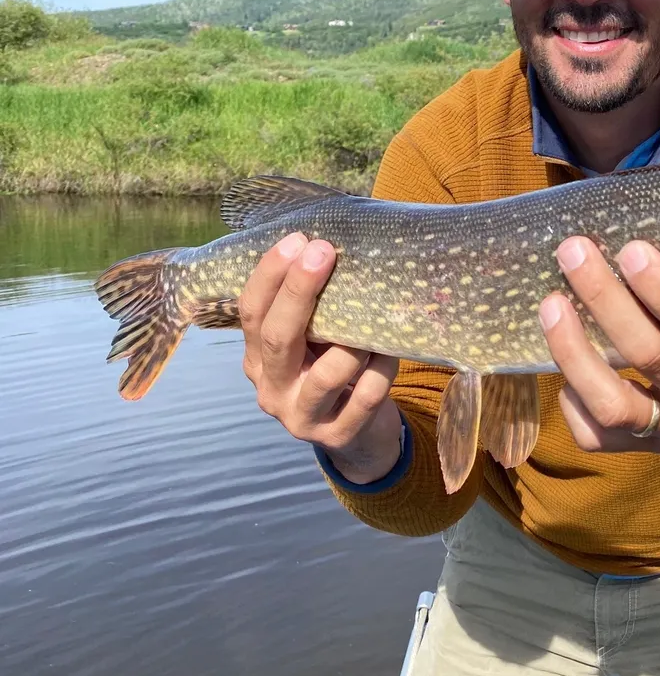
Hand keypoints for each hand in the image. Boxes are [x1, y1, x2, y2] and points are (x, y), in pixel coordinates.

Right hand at [240, 232, 402, 483]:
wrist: (357, 434)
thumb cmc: (332, 368)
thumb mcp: (312, 342)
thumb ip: (312, 309)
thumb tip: (330, 245)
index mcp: (257, 359)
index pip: (251, 313)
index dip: (270, 275)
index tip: (298, 239)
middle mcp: (271, 390)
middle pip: (278, 338)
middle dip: (300, 291)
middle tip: (323, 252)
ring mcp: (303, 418)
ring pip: (328, 373)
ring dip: (354, 340)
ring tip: (373, 316)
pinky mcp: (339, 436)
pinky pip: (367, 394)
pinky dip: (383, 368)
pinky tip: (392, 351)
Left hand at [539, 237, 659, 491]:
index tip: (632, 249)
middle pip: (649, 353)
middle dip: (607, 301)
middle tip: (575, 250)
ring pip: (615, 402)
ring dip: (575, 352)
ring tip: (549, 302)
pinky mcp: (645, 451)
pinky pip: (601, 438)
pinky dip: (575, 405)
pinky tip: (563, 373)